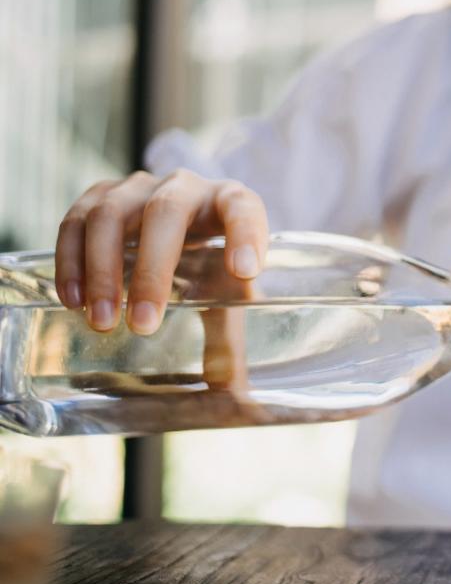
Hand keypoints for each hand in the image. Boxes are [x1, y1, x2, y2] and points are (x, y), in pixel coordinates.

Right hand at [55, 170, 269, 334]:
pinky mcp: (101, 195)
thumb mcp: (227, 294)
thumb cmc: (213, 263)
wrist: (181, 228)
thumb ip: (230, 338)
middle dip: (152, 270)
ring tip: (103, 321)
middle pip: (165, 213)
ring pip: (111, 214)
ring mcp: (140, 187)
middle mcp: (186, 187)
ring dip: (103, 270)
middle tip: (144, 325)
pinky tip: (72, 300)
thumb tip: (232, 395)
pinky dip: (71, 260)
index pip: (244, 208)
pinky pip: (77, 220)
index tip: (244, 273)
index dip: (246, 235)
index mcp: (230, 203)